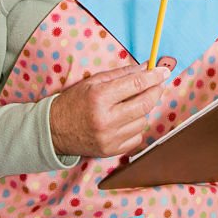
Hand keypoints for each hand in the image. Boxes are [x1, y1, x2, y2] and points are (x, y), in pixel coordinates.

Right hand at [49, 57, 175, 157]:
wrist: (53, 131)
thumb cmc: (73, 102)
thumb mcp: (93, 82)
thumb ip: (121, 74)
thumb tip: (147, 67)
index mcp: (100, 97)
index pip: (136, 84)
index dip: (154, 76)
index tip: (164, 71)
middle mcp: (106, 119)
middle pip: (145, 103)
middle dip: (156, 91)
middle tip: (158, 84)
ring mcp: (110, 137)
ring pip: (143, 120)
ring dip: (142, 110)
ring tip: (129, 105)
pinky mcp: (112, 151)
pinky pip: (137, 137)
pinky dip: (135, 127)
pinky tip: (124, 121)